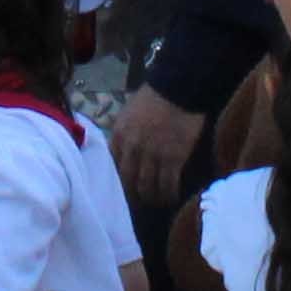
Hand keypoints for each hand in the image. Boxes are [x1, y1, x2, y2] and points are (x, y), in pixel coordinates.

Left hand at [106, 82, 202, 206]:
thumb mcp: (129, 114)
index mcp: (119, 135)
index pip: (112, 167)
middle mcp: (132, 148)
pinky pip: (168, 184)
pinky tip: (172, 198)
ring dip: (152, 198)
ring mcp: (152, 154)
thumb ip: (124, 134)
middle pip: (128, 182)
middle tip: (139, 203)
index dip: (117, 182)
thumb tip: (123, 151)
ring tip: (157, 202)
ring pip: (147, 187)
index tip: (122, 190)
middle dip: (133, 196)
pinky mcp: (173, 158)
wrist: (178, 87)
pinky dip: (169, 194)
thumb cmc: (154, 97)